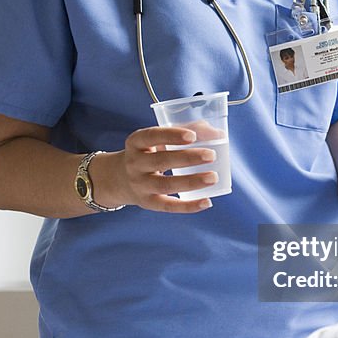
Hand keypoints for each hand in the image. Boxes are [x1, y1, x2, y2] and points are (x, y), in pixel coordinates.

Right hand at [96, 127, 223, 212]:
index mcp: (136, 143)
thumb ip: (186, 131)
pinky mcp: (148, 203)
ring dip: (191, 181)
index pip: (151, 136)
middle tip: (211, 155)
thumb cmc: (149, 153)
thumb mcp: (157, 139)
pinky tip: (207, 202)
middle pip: (161, 161)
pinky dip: (189, 206)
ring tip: (213, 177)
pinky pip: (168, 206)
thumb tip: (217, 134)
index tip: (192, 135)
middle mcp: (135, 164)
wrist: (119, 178)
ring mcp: (140, 185)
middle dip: (187, 158)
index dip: (171, 135)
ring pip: (165, 185)